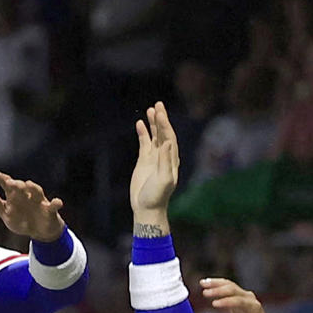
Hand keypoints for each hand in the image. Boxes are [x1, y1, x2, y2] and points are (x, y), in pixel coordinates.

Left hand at [0, 171, 65, 241]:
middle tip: (9, 182)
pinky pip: (54, 206)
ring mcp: (39, 202)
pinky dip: (56, 203)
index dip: (1, 178)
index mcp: (15, 196)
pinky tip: (57, 202)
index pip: (7, 185)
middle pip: (22, 187)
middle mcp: (27, 196)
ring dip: (33, 188)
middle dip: (16, 184)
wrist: (41, 232)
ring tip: (28, 184)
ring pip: (37, 192)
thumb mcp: (6, 212)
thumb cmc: (22, 219)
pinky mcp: (50, 211)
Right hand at [129, 101, 180, 224]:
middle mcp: (165, 156)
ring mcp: (154, 158)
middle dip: (161, 119)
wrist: (147, 208)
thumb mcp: (164, 180)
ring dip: (153, 123)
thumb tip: (168, 143)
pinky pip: (144, 143)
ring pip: (154, 136)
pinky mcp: (144, 161)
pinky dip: (143, 133)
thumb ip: (165, 161)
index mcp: (172, 159)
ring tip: (150, 110)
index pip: (169, 137)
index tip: (160, 114)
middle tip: (158, 104)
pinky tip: (140, 123)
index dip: (165, 125)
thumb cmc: (157, 196)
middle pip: (164, 133)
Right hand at [204, 277, 280, 312]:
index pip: (239, 301)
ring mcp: (244, 294)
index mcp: (253, 306)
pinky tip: (205, 282)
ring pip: (229, 285)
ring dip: (215, 284)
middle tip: (205, 293)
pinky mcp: (238, 294)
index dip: (226, 302)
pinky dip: (216, 284)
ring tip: (202, 283)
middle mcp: (249, 297)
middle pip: (233, 289)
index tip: (214, 304)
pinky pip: (227, 286)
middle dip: (218, 290)